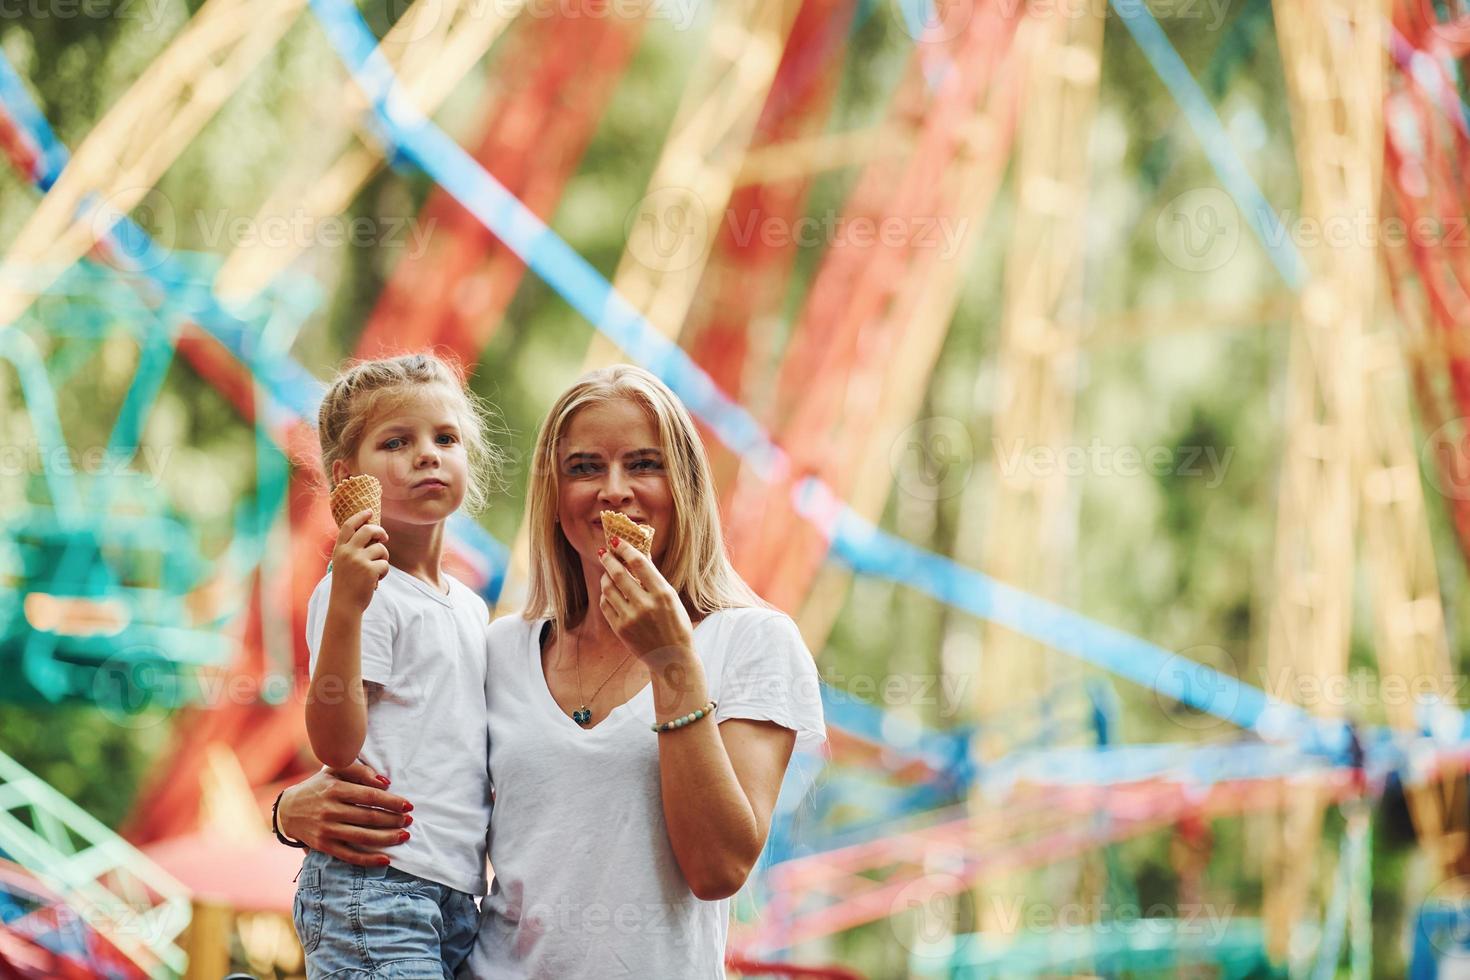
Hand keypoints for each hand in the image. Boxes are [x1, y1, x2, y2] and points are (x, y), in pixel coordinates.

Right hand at [277, 762, 412, 866]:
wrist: (287, 810)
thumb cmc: (318, 787)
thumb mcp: (335, 771)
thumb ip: (360, 771)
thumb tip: (385, 782)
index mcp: (334, 789)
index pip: (370, 797)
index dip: (391, 802)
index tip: (408, 805)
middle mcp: (330, 810)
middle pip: (369, 817)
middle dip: (393, 820)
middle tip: (410, 821)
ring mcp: (326, 830)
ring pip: (362, 837)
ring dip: (387, 838)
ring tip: (404, 836)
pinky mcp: (324, 846)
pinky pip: (349, 855)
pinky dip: (368, 859)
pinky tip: (386, 860)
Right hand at [329, 509, 388, 611]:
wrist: (344, 605)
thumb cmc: (346, 585)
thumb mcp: (342, 564)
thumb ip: (352, 550)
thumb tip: (372, 534)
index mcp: (339, 549)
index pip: (349, 526)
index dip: (360, 516)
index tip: (369, 511)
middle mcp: (348, 552)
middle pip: (369, 530)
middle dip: (380, 531)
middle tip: (384, 537)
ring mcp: (359, 560)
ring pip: (381, 548)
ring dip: (383, 558)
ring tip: (376, 570)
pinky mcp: (370, 570)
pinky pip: (385, 563)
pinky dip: (384, 572)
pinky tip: (376, 581)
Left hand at [598, 536, 693, 666]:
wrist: (671, 657)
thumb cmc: (675, 624)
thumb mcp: (670, 598)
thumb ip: (654, 577)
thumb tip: (640, 552)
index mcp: (662, 593)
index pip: (639, 563)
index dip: (625, 548)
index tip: (616, 540)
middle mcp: (645, 605)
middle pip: (619, 573)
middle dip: (608, 559)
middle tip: (604, 551)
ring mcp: (631, 618)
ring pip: (608, 588)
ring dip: (605, 576)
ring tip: (607, 573)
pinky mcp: (620, 629)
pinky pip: (605, 605)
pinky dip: (606, 595)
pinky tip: (609, 592)